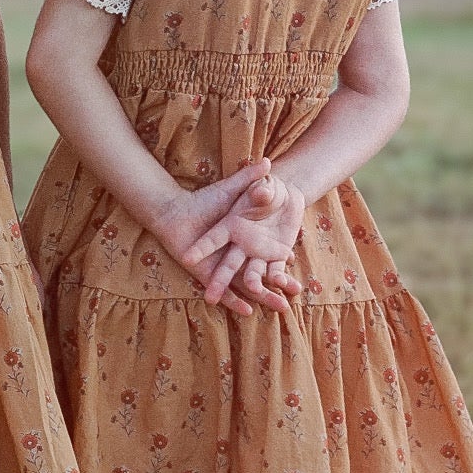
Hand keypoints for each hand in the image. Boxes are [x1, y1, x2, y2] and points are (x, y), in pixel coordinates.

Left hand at [150, 162, 293, 316]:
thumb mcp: (231, 188)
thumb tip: (268, 162)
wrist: (175, 213)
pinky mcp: (207, 274)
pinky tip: (247, 310)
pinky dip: (233, 301)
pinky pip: (223, 291)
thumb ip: (249, 178)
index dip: (280, 256)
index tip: (294, 261)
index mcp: (243, 236)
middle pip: (261, 271)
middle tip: (297, 290)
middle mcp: (236, 253)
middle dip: (278, 283)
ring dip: (262, 296)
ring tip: (282, 307)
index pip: (266, 248)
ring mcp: (222, 265)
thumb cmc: (202, 200)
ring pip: (246, 285)